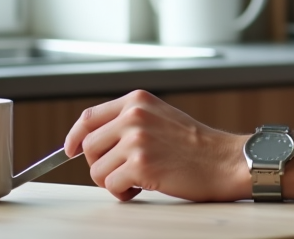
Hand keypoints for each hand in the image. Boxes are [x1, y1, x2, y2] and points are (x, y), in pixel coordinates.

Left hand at [64, 90, 247, 201]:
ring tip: (139, 179)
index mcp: (137, 101)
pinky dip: (123, 193)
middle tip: (123, 171)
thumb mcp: (159, 117)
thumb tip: (90, 141)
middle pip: (89, 147)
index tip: (71, 149)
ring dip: (114, 181)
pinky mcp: (140, 165)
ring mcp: (137, 140)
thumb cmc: (195, 144)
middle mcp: (134, 116)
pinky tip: (143, 187)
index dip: (75, 137)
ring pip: (97, 170)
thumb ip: (128, 121)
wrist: (222, 160)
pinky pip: (111, 186)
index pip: (89, 117)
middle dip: (100, 164)